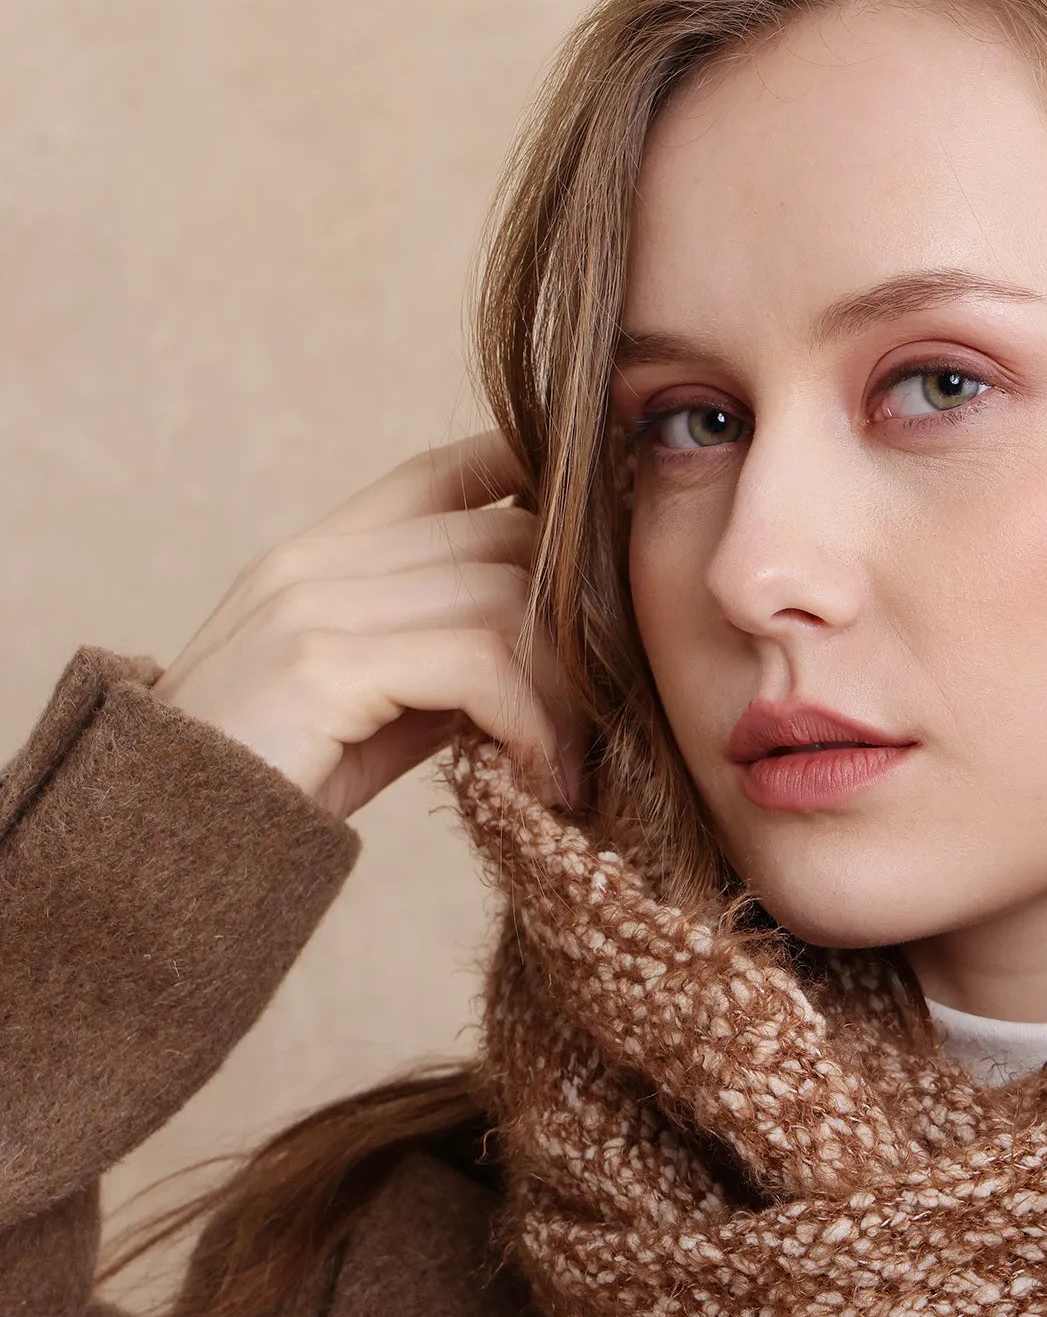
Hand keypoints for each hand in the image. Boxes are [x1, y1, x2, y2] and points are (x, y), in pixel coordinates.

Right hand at [150, 430, 588, 824]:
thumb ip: (447, 659)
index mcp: (324, 551)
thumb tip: (555, 653)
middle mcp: (319, 558)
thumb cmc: (276, 782)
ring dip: (569, 690)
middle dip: (586, 620)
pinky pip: (481, 667)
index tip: (615, 551)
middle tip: (621, 701)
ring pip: (509, 599)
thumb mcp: (376, 707)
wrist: (156, 847)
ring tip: (577, 762)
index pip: (453, 469)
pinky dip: (534, 726)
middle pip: (510, 536)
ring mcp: (316, 604)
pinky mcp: (324, 666)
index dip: (542, 485)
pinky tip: (545, 779)